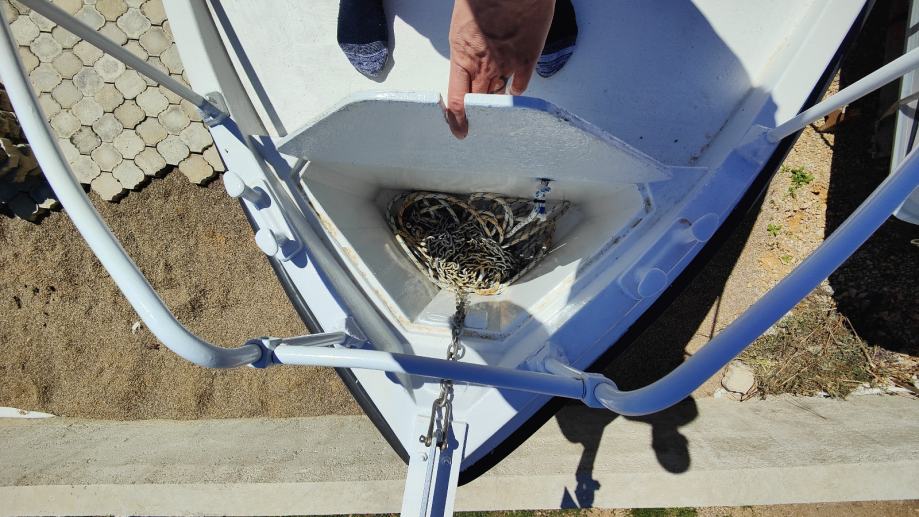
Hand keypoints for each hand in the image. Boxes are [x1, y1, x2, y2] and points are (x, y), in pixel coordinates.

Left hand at [445, 0, 554, 138]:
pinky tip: (516, 86)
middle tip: (479, 117)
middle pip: (479, 100)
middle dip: (478, 110)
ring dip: (497, 96)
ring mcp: (507, 65)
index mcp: (462, 57)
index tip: (460, 130)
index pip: (457, 100)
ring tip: (497, 92)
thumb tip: (468, 59)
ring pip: (500, 94)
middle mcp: (484, 67)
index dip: (457, 120)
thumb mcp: (462, 25)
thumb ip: (466, 49)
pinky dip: (518, 87)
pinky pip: (521, 84)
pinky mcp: (527, 59)